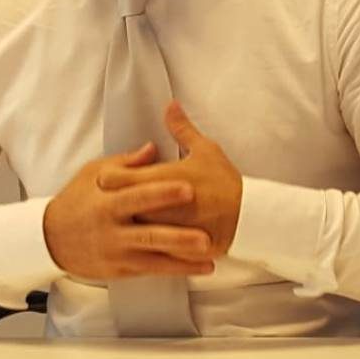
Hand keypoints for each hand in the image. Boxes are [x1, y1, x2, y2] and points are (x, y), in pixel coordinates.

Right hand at [43, 142, 215, 279]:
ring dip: (182, 257)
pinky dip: (175, 269)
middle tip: (204, 233)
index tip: (188, 187)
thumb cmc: (75, 200)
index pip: (138, 196)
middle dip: (177, 235)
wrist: (49, 239)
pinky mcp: (120, 270)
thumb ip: (125, 164)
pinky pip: (151, 270)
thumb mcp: (93, 174)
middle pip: (148, 233)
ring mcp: (116, 253)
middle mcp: (112, 230)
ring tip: (208, 254)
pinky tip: (198, 267)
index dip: (162, 193)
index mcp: (107, 202)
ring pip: (153, 257)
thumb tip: (153, 148)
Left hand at [97, 101, 242, 256]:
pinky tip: (146, 242)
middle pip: (115, 207)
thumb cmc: (224, 181)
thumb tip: (170, 106)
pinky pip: (147, 253)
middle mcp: (155, 207)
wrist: (249, 217)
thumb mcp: (205, 149)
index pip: (112, 179)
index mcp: (158, 179)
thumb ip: (181, 128)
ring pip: (128, 231)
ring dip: (128, 225)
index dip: (111, 176)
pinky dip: (144, 247)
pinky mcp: (171, 253)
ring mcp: (162, 232)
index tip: (116, 176)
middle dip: (115, 203)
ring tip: (132, 221)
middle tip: (120, 199)